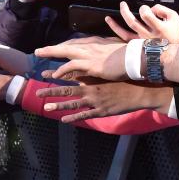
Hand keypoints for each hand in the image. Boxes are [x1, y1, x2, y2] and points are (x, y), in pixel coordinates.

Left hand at [35, 37, 127, 80]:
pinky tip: (55, 75)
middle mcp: (90, 46)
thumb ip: (110, 39)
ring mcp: (90, 55)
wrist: (136, 58)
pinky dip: (63, 70)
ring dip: (51, 54)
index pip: (75, 43)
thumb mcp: (117, 44)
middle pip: (66, 46)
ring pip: (65, 52)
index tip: (53, 48)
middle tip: (38, 51)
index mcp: (96, 42)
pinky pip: (73, 66)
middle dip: (51, 49)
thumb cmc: (129, 53)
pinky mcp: (92, 65)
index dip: (63, 46)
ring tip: (40, 59)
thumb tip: (109, 28)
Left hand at [35, 78, 174, 122]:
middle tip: (38, 92)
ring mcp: (95, 101)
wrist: (140, 91)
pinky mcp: (101, 111)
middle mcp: (91, 88)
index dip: (57, 74)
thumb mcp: (112, 70)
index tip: (45, 74)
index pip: (70, 75)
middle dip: (51, 91)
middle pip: (67, 89)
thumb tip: (92, 60)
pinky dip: (73, 117)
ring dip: (58, 105)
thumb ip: (101, 66)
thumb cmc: (127, 79)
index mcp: (93, 77)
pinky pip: (84, 115)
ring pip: (73, 103)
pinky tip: (63, 120)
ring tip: (46, 107)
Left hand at [105, 1, 178, 43]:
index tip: (147, 9)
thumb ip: (162, 9)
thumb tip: (150, 8)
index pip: (146, 15)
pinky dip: (117, 33)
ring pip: (126, 33)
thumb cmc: (175, 33)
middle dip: (125, 12)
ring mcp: (142, 43)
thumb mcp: (174, 18)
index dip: (145, 8)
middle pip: (133, 22)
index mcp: (159, 29)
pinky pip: (126, 40)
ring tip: (108, 18)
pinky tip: (111, 26)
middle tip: (122, 4)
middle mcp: (149, 36)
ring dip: (115, 25)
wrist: (176, 53)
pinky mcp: (139, 46)